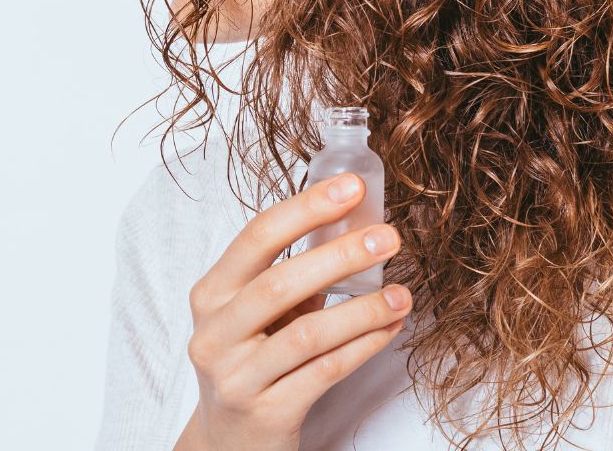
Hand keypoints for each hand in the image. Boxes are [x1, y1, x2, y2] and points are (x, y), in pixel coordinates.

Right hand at [173, 172, 409, 450]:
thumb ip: (292, 274)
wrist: (227, 441)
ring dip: (362, 310)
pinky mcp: (266, 413)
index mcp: (211, 293)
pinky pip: (324, 372)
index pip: (257, 238)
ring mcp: (236, 377)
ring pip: (307, 334)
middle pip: (280, 283)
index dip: (306, 209)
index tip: (353, 188)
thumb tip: (358, 226)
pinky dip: (363, 346)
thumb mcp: (255, 313)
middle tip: (388, 238)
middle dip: (340, 256)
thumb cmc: (252, 359)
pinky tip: (389, 328)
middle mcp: (214, 333)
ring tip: (401, 294)